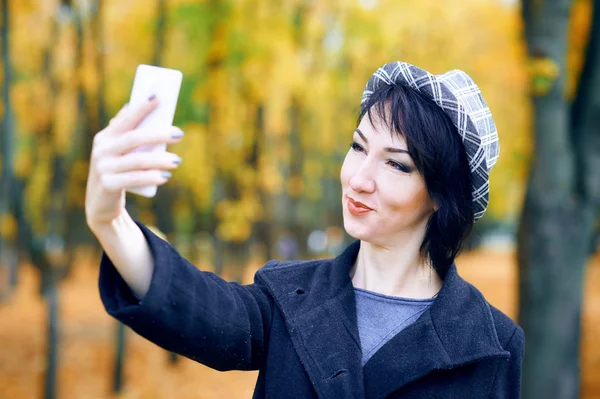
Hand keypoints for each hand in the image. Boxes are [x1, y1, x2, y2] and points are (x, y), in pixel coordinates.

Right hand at [85, 97, 183, 230]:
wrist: (100, 205)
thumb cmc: (116, 172)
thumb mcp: (117, 152)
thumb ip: (125, 132)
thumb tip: (134, 104)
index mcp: (105, 137)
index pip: (126, 119)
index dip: (141, 108)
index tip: (158, 97)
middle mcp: (101, 150)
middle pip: (134, 138)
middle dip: (158, 134)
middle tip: (179, 133)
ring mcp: (103, 168)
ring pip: (137, 160)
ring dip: (160, 159)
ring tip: (177, 161)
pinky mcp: (107, 185)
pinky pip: (133, 179)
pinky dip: (151, 177)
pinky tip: (166, 176)